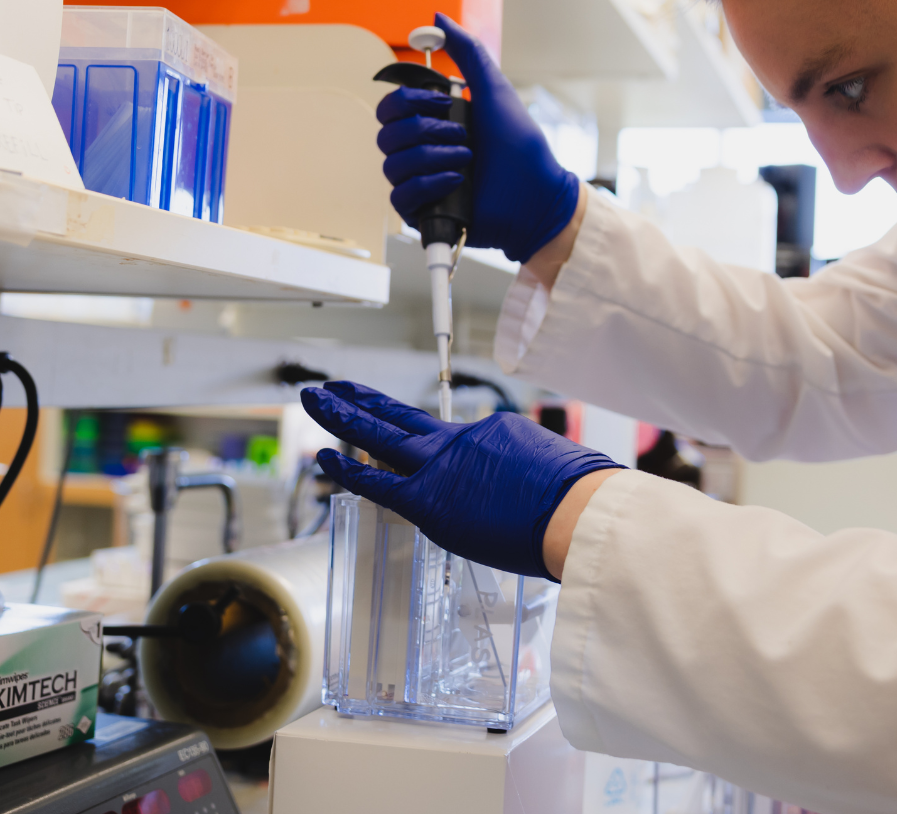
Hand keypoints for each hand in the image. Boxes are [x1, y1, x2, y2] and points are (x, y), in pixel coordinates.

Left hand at [302, 381, 619, 579]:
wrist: (580, 510)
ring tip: (314, 399)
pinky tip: (323, 457)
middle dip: (363, 401)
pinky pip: (376, 483)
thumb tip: (532, 490)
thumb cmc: (583, 499)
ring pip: (380, 437)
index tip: (419, 444)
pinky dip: (347, 470)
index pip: (452, 440)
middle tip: (335, 386)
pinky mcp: (429, 500)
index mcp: (495, 433)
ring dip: (342, 417)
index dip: (430, 444)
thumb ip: (530, 474)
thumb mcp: (558, 467)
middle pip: (401, 418)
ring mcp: (442, 467)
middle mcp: (462, 441)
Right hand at [375, 14, 582, 262]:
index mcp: (431, 123)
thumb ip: (468, 52)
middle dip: (425, 130)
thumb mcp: (495, 90)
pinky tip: (457, 182)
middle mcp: (422, 151)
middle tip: (461, 134)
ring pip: (393, 165)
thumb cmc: (521, 148)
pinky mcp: (423, 211)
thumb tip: (439, 19)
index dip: (409, 101)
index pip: (390, 107)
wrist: (537, 194)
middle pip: (386, 134)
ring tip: (467, 160)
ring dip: (433, 158)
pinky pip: (401, 197)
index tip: (443, 101)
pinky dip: (429, 185)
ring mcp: (421, 182)